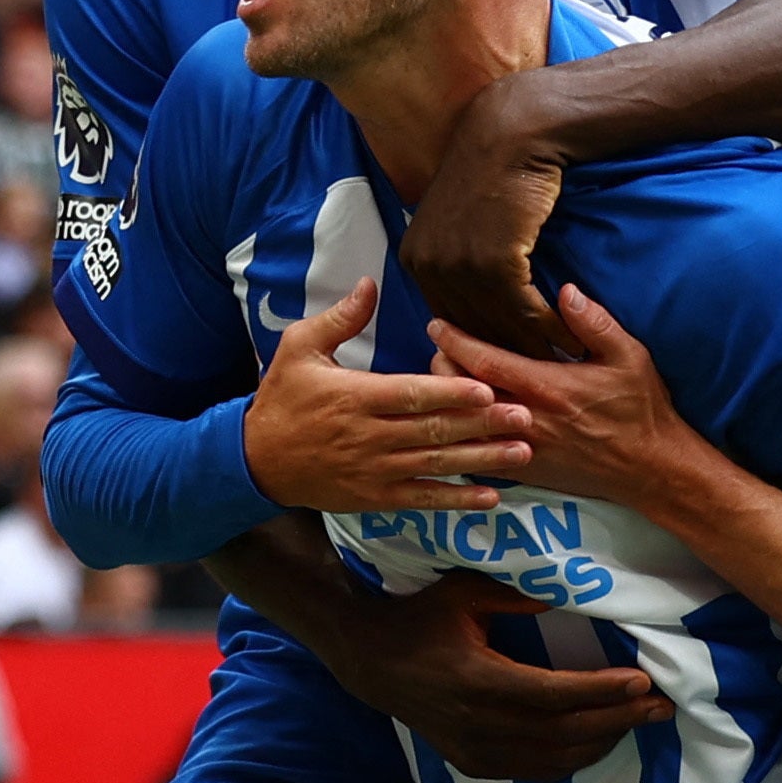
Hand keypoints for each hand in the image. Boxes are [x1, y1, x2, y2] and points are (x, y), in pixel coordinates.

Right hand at [243, 279, 532, 511]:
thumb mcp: (299, 348)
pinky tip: (490, 496)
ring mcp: (374, 470)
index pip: (410, 394)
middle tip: (525, 417)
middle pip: (433, 430)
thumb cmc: (281, 398)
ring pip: (436, 464)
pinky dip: (456, 498)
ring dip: (481, 460)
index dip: (450, 392)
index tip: (487, 388)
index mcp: (354, 396)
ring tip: (522, 453)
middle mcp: (368, 436)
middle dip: (482, 424)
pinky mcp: (375, 496)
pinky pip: (422, 498)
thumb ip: (340, 319)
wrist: (256, 461)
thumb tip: (370, 284)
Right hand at [320, 568, 673, 780]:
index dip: (602, 691)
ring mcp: (475, 749)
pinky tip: (600, 740)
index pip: (554, 694)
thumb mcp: (461, 593)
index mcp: (478, 678)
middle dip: (619, 719)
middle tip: (663, 706)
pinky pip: (535, 769)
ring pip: (555, 757)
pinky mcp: (473, 763)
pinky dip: (574, 758)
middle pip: (564, 730)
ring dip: (604, 740)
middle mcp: (479, 723)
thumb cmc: (420, 618)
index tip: (643, 681)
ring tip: (640, 720)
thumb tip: (564, 595)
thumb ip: (514, 595)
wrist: (370, 662)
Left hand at [396, 70, 579, 358]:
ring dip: (534, 350)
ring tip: (561, 366)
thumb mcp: (458, 218)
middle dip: (505, 358)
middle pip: (471, 330)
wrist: (514, 132)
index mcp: (415, 259)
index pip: (447, 320)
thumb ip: (455, 257)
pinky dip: (549, 329)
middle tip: (535, 382)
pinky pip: (524, 311)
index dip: (480, 347)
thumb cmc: (495, 174)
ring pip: (500, 325)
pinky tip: (570, 339)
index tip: (508, 368)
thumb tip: (469, 298)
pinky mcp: (493, 261)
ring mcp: (458, 265)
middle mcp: (428, 266)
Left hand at [427, 285, 703, 507]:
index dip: (455, 342)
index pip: (486, 361)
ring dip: (448, 404)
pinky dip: (461, 436)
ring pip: (464, 427)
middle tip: (437, 351)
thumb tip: (566, 290)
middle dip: (442, 370)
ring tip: (440, 382)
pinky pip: (477, 455)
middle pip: (463, 394)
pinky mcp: (524, 472)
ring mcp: (522, 450)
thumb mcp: (628, 356)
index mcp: (548, 387)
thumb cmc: (641, 409)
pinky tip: (456, 421)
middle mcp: (528, 420)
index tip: (436, 325)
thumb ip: (594, 323)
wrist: (651, 468)